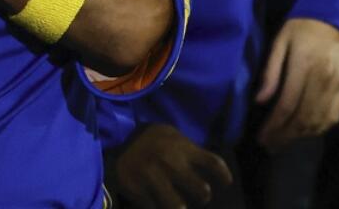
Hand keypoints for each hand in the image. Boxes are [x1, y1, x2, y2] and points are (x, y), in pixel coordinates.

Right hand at [111, 124, 232, 207]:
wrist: (113, 139)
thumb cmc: (150, 140)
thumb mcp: (171, 136)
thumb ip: (189, 150)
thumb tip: (212, 171)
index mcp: (181, 147)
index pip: (214, 164)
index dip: (224, 176)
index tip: (225, 182)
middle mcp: (170, 163)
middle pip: (202, 191)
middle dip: (202, 195)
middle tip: (198, 194)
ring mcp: (153, 178)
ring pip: (179, 206)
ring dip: (180, 205)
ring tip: (177, 202)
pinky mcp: (137, 190)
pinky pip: (155, 208)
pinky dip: (157, 206)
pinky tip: (156, 200)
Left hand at [255, 17, 338, 151]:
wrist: (333, 19)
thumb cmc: (300, 28)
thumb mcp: (279, 41)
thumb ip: (270, 71)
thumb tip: (260, 100)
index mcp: (304, 65)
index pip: (287, 104)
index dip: (274, 125)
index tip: (261, 136)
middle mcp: (323, 79)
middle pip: (304, 117)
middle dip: (285, 135)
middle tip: (269, 145)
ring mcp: (338, 86)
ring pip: (320, 121)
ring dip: (300, 136)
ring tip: (283, 142)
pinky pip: (333, 116)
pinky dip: (318, 129)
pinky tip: (304, 133)